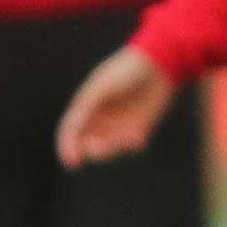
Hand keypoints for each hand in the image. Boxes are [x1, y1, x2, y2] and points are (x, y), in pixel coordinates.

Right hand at [55, 46, 177, 168]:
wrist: (158, 64)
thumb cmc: (125, 71)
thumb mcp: (103, 86)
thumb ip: (86, 106)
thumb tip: (71, 127)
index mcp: (86, 104)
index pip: (71, 130)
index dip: (68, 147)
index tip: (73, 162)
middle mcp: (100, 116)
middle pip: (88, 143)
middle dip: (94, 150)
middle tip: (104, 146)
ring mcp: (118, 123)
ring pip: (109, 147)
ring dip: (115, 148)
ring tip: (130, 137)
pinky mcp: (137, 128)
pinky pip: (129, 145)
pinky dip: (131, 144)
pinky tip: (140, 136)